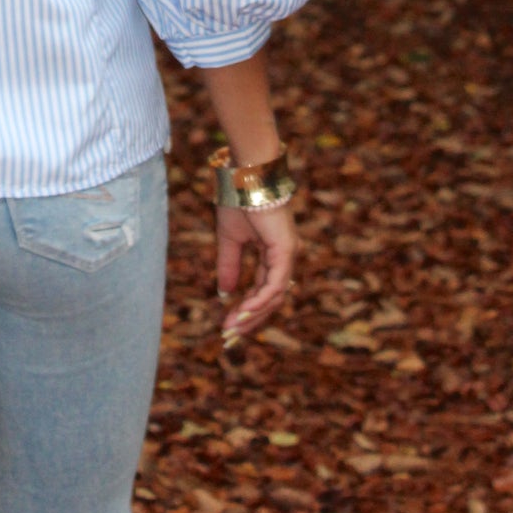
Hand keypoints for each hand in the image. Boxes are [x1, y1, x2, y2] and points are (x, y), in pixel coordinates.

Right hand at [216, 200, 297, 343]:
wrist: (246, 176)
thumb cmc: (239, 200)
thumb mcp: (229, 240)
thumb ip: (229, 265)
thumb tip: (225, 292)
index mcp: (273, 253)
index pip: (262, 289)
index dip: (246, 309)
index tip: (226, 324)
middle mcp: (284, 257)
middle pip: (270, 299)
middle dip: (250, 319)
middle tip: (228, 335)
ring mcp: (288, 255)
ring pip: (274, 296)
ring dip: (253, 314)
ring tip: (232, 326)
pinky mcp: (286, 251)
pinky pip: (275, 284)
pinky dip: (260, 300)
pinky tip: (244, 311)